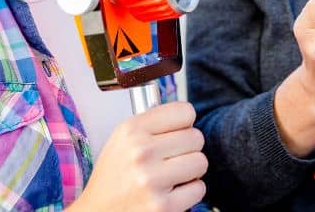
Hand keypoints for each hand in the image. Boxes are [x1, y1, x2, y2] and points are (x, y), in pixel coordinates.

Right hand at [73, 101, 206, 211]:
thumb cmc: (113, 178)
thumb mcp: (122, 140)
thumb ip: (153, 125)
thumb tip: (187, 117)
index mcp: (131, 130)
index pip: (184, 111)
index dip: (184, 124)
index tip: (177, 133)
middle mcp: (141, 151)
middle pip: (196, 137)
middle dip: (188, 150)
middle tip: (171, 160)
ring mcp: (152, 180)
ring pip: (200, 162)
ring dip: (190, 172)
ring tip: (171, 177)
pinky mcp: (163, 206)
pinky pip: (199, 188)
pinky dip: (189, 193)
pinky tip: (170, 193)